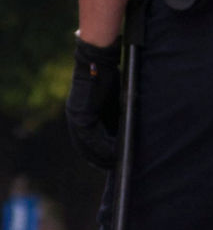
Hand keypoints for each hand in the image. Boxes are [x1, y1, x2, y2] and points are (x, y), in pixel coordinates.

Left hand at [66, 37, 121, 169]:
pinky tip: (115, 153)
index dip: (97, 155)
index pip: (86, 142)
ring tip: (116, 163)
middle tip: (113, 167)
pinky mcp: (81, 115)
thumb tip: (121, 136)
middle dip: (99, 159)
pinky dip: (103, 147)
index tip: (110, 162)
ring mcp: (76, 117)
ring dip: (102, 156)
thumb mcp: (110, 103)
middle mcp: (74, 118)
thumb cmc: (108, 78)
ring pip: (87, 146)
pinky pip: (91, 139)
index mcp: (80, 115)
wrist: (99, 62)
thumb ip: (111, 118)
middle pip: (84, 148)